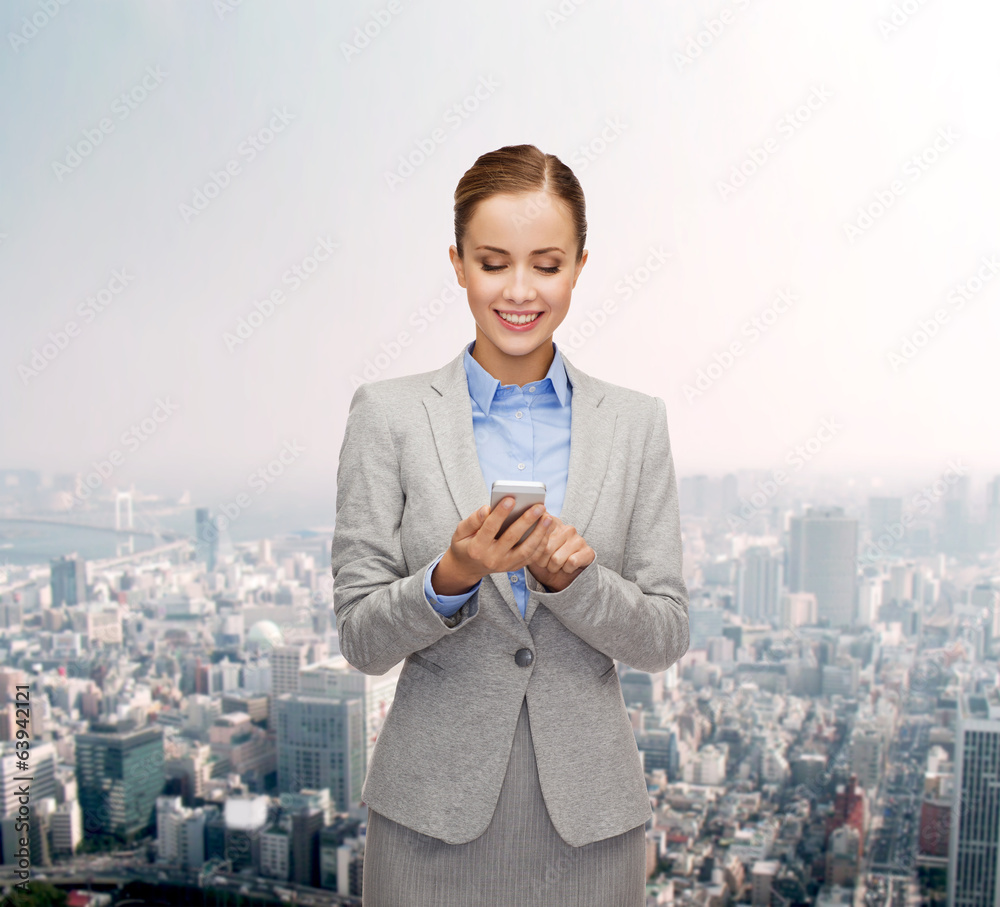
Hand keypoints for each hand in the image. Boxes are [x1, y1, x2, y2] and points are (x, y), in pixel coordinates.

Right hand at [442, 497, 557, 589]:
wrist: (468, 568)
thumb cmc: (464, 545)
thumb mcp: (460, 532)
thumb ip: (473, 520)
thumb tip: (486, 509)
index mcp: (476, 548)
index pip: (490, 528)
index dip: (500, 513)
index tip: (510, 498)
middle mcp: (492, 558)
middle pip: (512, 538)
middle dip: (527, 520)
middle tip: (539, 506)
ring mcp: (504, 565)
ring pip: (526, 550)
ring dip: (539, 533)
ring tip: (547, 517)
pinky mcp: (514, 567)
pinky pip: (531, 557)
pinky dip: (541, 543)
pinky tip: (547, 529)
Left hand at [525, 514, 595, 592]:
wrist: (560, 578)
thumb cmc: (543, 561)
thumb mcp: (531, 549)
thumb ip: (525, 536)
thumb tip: (519, 527)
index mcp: (551, 523)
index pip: (538, 532)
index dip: (534, 548)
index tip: (534, 552)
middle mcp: (567, 528)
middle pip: (546, 549)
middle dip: (542, 561)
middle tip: (546, 562)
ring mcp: (579, 539)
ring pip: (557, 558)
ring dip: (553, 567)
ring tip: (556, 565)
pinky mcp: (588, 552)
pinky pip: (571, 562)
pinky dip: (566, 569)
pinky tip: (567, 567)